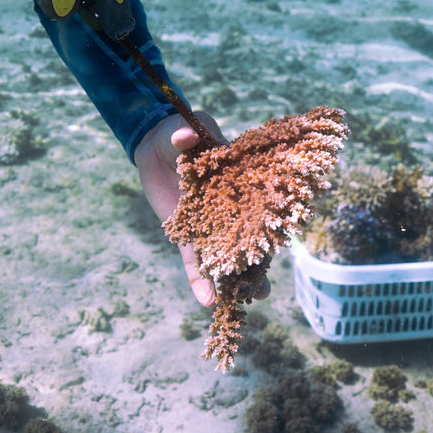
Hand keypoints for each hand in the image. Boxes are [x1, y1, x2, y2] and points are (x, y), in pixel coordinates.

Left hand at [135, 113, 271, 306]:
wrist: (155, 145)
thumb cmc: (180, 133)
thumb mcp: (188, 128)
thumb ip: (190, 135)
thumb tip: (185, 137)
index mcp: (237, 182)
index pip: (256, 205)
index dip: (267, 224)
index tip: (277, 243)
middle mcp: (227, 207)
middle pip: (244, 239)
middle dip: (253, 266)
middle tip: (262, 291)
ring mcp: (207, 223)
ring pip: (221, 256)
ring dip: (229, 281)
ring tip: (238, 304)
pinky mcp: (185, 233)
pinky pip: (193, 259)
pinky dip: (199, 279)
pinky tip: (206, 300)